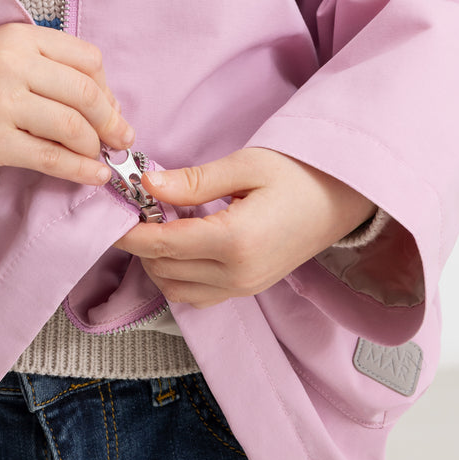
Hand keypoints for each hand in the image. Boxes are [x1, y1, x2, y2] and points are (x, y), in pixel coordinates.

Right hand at [0, 23, 132, 187]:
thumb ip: (43, 66)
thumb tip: (101, 102)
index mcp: (18, 37)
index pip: (87, 59)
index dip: (107, 88)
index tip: (110, 108)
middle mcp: (12, 64)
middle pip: (86, 94)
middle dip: (112, 122)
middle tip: (121, 139)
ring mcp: (0, 103)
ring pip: (72, 127)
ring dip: (95, 147)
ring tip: (99, 158)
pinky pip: (49, 159)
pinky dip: (79, 171)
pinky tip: (92, 176)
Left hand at [115, 147, 374, 308]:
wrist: (346, 198)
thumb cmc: (300, 173)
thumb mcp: (246, 166)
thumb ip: (194, 182)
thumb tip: (148, 186)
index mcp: (235, 241)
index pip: (163, 245)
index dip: (130, 231)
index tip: (111, 211)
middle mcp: (238, 275)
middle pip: (164, 270)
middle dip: (142, 243)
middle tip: (137, 207)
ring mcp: (245, 287)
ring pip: (177, 289)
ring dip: (159, 261)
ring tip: (162, 221)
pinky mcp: (250, 289)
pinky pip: (198, 293)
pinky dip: (179, 273)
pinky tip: (184, 239)